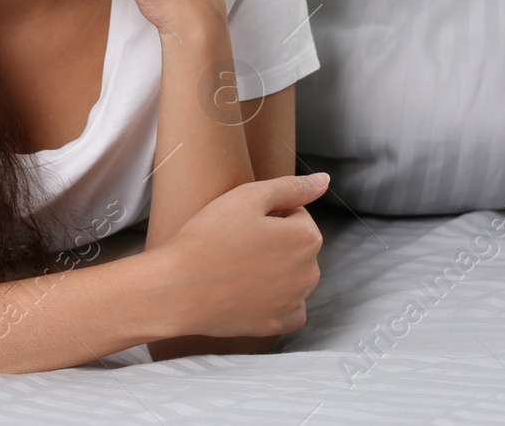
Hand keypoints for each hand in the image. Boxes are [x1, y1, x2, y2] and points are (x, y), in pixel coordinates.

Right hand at [153, 173, 327, 339]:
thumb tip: (324, 180)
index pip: (296, 214)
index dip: (268, 213)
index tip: (242, 220)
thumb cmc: (210, 237)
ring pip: (292, 275)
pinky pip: (288, 310)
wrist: (179, 287)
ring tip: (236, 265)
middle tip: (236, 241)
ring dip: (274, 268)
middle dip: (275, 241)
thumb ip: (292, 186)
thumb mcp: (249, 196)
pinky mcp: (275, 324)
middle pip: (296, 246)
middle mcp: (309, 273)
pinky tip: (251, 292)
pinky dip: (276, 301)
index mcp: (307, 238)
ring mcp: (293, 302)